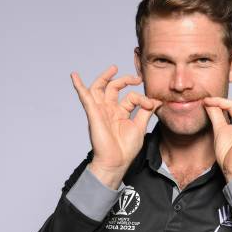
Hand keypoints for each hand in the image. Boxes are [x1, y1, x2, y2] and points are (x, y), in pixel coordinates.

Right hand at [71, 65, 161, 188]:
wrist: (116, 162)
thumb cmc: (126, 149)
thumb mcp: (140, 126)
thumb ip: (146, 111)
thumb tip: (156, 100)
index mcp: (120, 113)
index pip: (130, 97)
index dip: (142, 98)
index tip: (152, 104)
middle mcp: (109, 110)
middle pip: (112, 88)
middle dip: (123, 79)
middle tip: (136, 77)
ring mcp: (100, 111)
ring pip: (98, 89)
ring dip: (104, 77)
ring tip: (113, 68)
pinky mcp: (93, 114)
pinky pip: (85, 98)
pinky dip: (79, 86)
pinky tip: (74, 76)